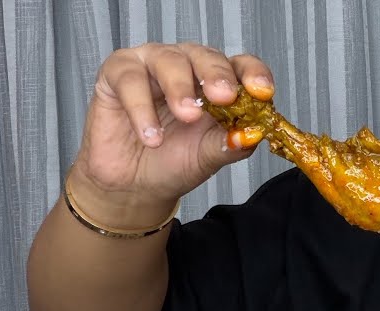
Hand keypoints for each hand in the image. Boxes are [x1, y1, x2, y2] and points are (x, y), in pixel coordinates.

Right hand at [70, 43, 274, 220]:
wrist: (134, 186)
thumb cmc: (174, 163)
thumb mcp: (208, 157)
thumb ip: (230, 145)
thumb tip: (251, 134)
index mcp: (217, 83)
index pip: (241, 66)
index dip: (253, 74)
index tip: (262, 92)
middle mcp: (187, 67)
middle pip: (206, 56)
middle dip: (216, 74)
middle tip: (223, 96)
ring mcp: (151, 66)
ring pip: (168, 59)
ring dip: (180, 87)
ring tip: (186, 116)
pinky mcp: (118, 74)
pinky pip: (130, 79)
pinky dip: (141, 107)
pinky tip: (151, 136)